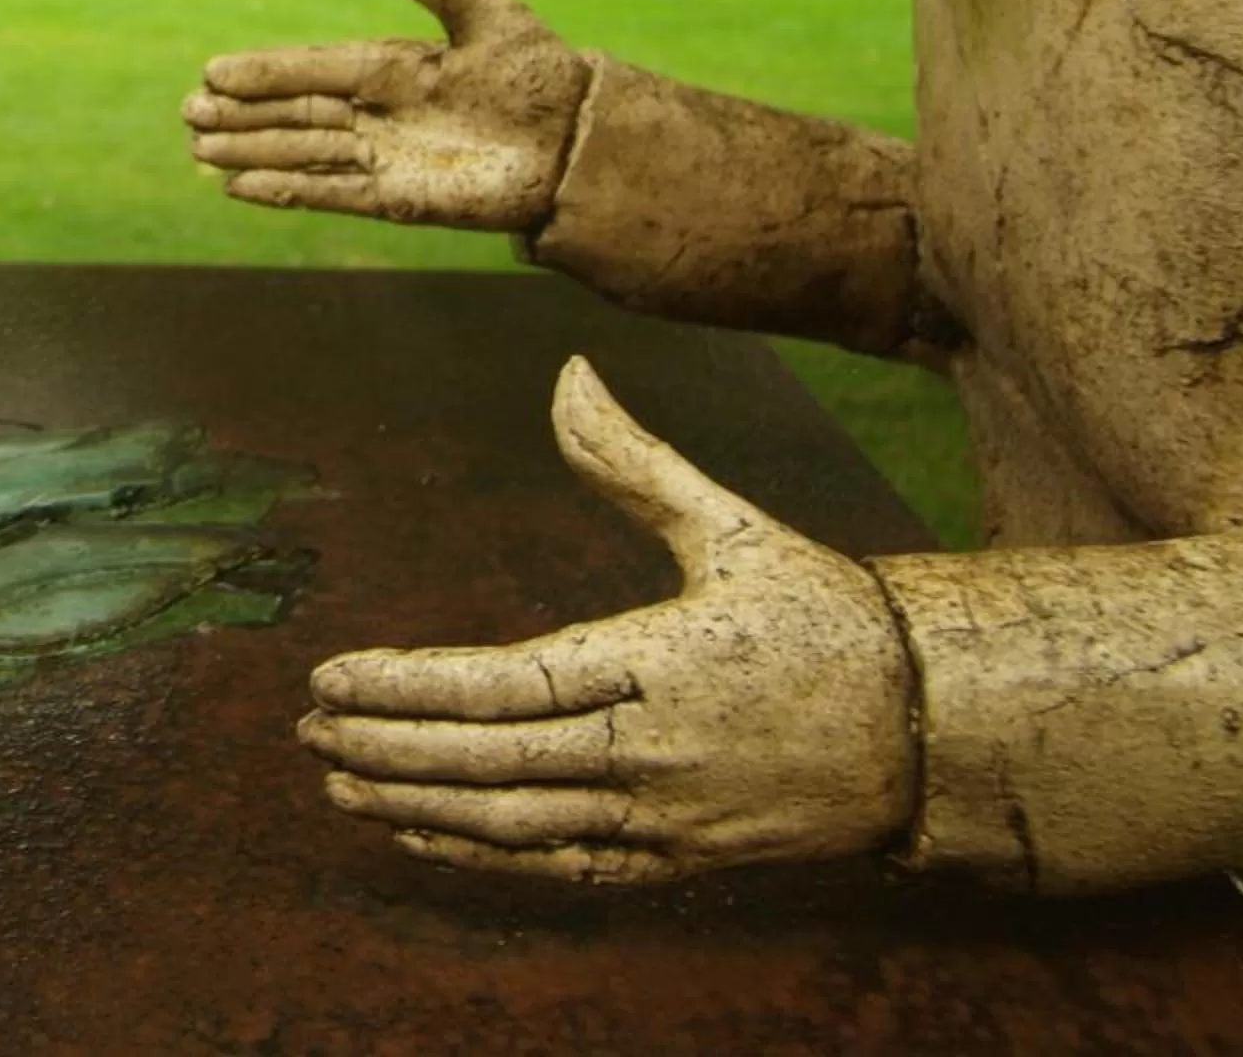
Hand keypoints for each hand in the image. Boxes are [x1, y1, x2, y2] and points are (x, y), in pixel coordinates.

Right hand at [184, 0, 589, 230]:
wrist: (581, 142)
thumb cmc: (539, 73)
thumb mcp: (486, 14)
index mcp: (393, 66)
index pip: (314, 68)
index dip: (266, 71)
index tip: (215, 70)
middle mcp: (379, 112)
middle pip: (296, 113)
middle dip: (242, 116)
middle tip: (188, 113)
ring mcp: (386, 157)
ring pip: (304, 153)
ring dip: (253, 153)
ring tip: (199, 151)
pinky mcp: (399, 200)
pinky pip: (332, 194)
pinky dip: (288, 192)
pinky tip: (241, 190)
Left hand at [297, 358, 916, 882]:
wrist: (933, 729)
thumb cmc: (825, 616)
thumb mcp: (731, 528)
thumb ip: (634, 461)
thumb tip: (567, 374)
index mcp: (652, 662)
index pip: (501, 684)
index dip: (406, 688)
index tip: (331, 677)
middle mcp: (649, 750)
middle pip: (490, 760)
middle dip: (387, 750)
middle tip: (309, 729)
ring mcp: (662, 817)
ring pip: (513, 824)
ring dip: (414, 808)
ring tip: (336, 782)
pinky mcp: (678, 861)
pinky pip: (559, 868)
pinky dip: (480, 856)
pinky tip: (420, 834)